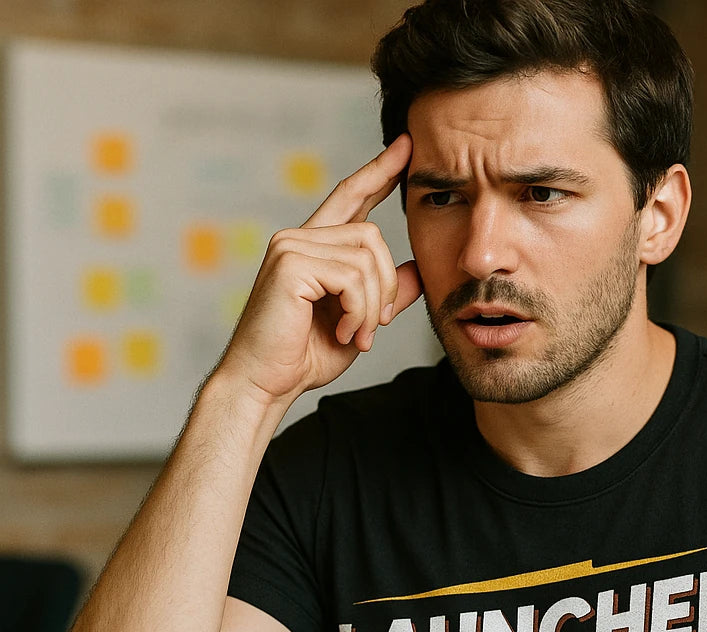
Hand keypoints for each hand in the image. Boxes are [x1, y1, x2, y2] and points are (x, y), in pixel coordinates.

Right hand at [219, 134, 422, 404]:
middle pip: (373, 236)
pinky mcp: (290, 264)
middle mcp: (298, 238)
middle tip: (373, 327)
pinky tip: (344, 333)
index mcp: (313, 247)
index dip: (380, 171)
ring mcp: (290, 247)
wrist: (266, 384)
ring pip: (367, 257)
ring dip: (372, 306)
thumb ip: (385, 294)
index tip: (406, 148)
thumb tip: (417, 269)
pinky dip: (359, 312)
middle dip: (386, 287)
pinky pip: (353, 278)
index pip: (351, 197)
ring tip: (355, 335)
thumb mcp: (359, 321)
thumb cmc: (305, 356)